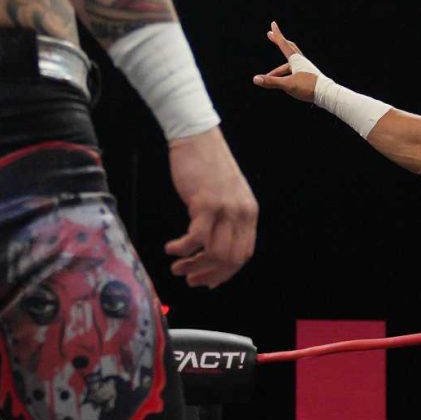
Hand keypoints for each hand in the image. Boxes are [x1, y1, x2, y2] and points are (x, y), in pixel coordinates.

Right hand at [165, 128, 258, 288]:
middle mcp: (241, 213)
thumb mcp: (226, 195)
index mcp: (249, 213)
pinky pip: (197, 239)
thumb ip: (226, 220)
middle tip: (190, 279)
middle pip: (230, 259)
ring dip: (193, 266)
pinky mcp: (206, 204)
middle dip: (208, 275)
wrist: (197, 137)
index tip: (209, 281)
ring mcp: (225, 209)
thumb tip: (213, 249)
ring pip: (215, 254)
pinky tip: (172, 249)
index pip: (243, 254)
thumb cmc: (206, 165)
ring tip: (178, 268)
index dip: (225, 273)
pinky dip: (183, 250)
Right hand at [251, 22, 319, 101]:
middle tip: (270, 35)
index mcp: (296, 60)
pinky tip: (283, 82)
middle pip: (289, 48)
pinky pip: (293, 71)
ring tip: (268, 76)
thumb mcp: (288, 85)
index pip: (284, 44)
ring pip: (289, 64)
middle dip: (279, 41)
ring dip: (278, 69)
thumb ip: (271, 82)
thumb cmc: (308, 88)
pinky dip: (285, 74)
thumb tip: (255, 79)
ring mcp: (305, 68)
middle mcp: (301, 61)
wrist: (326, 94)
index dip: (277, 34)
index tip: (273, 24)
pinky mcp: (307, 75)